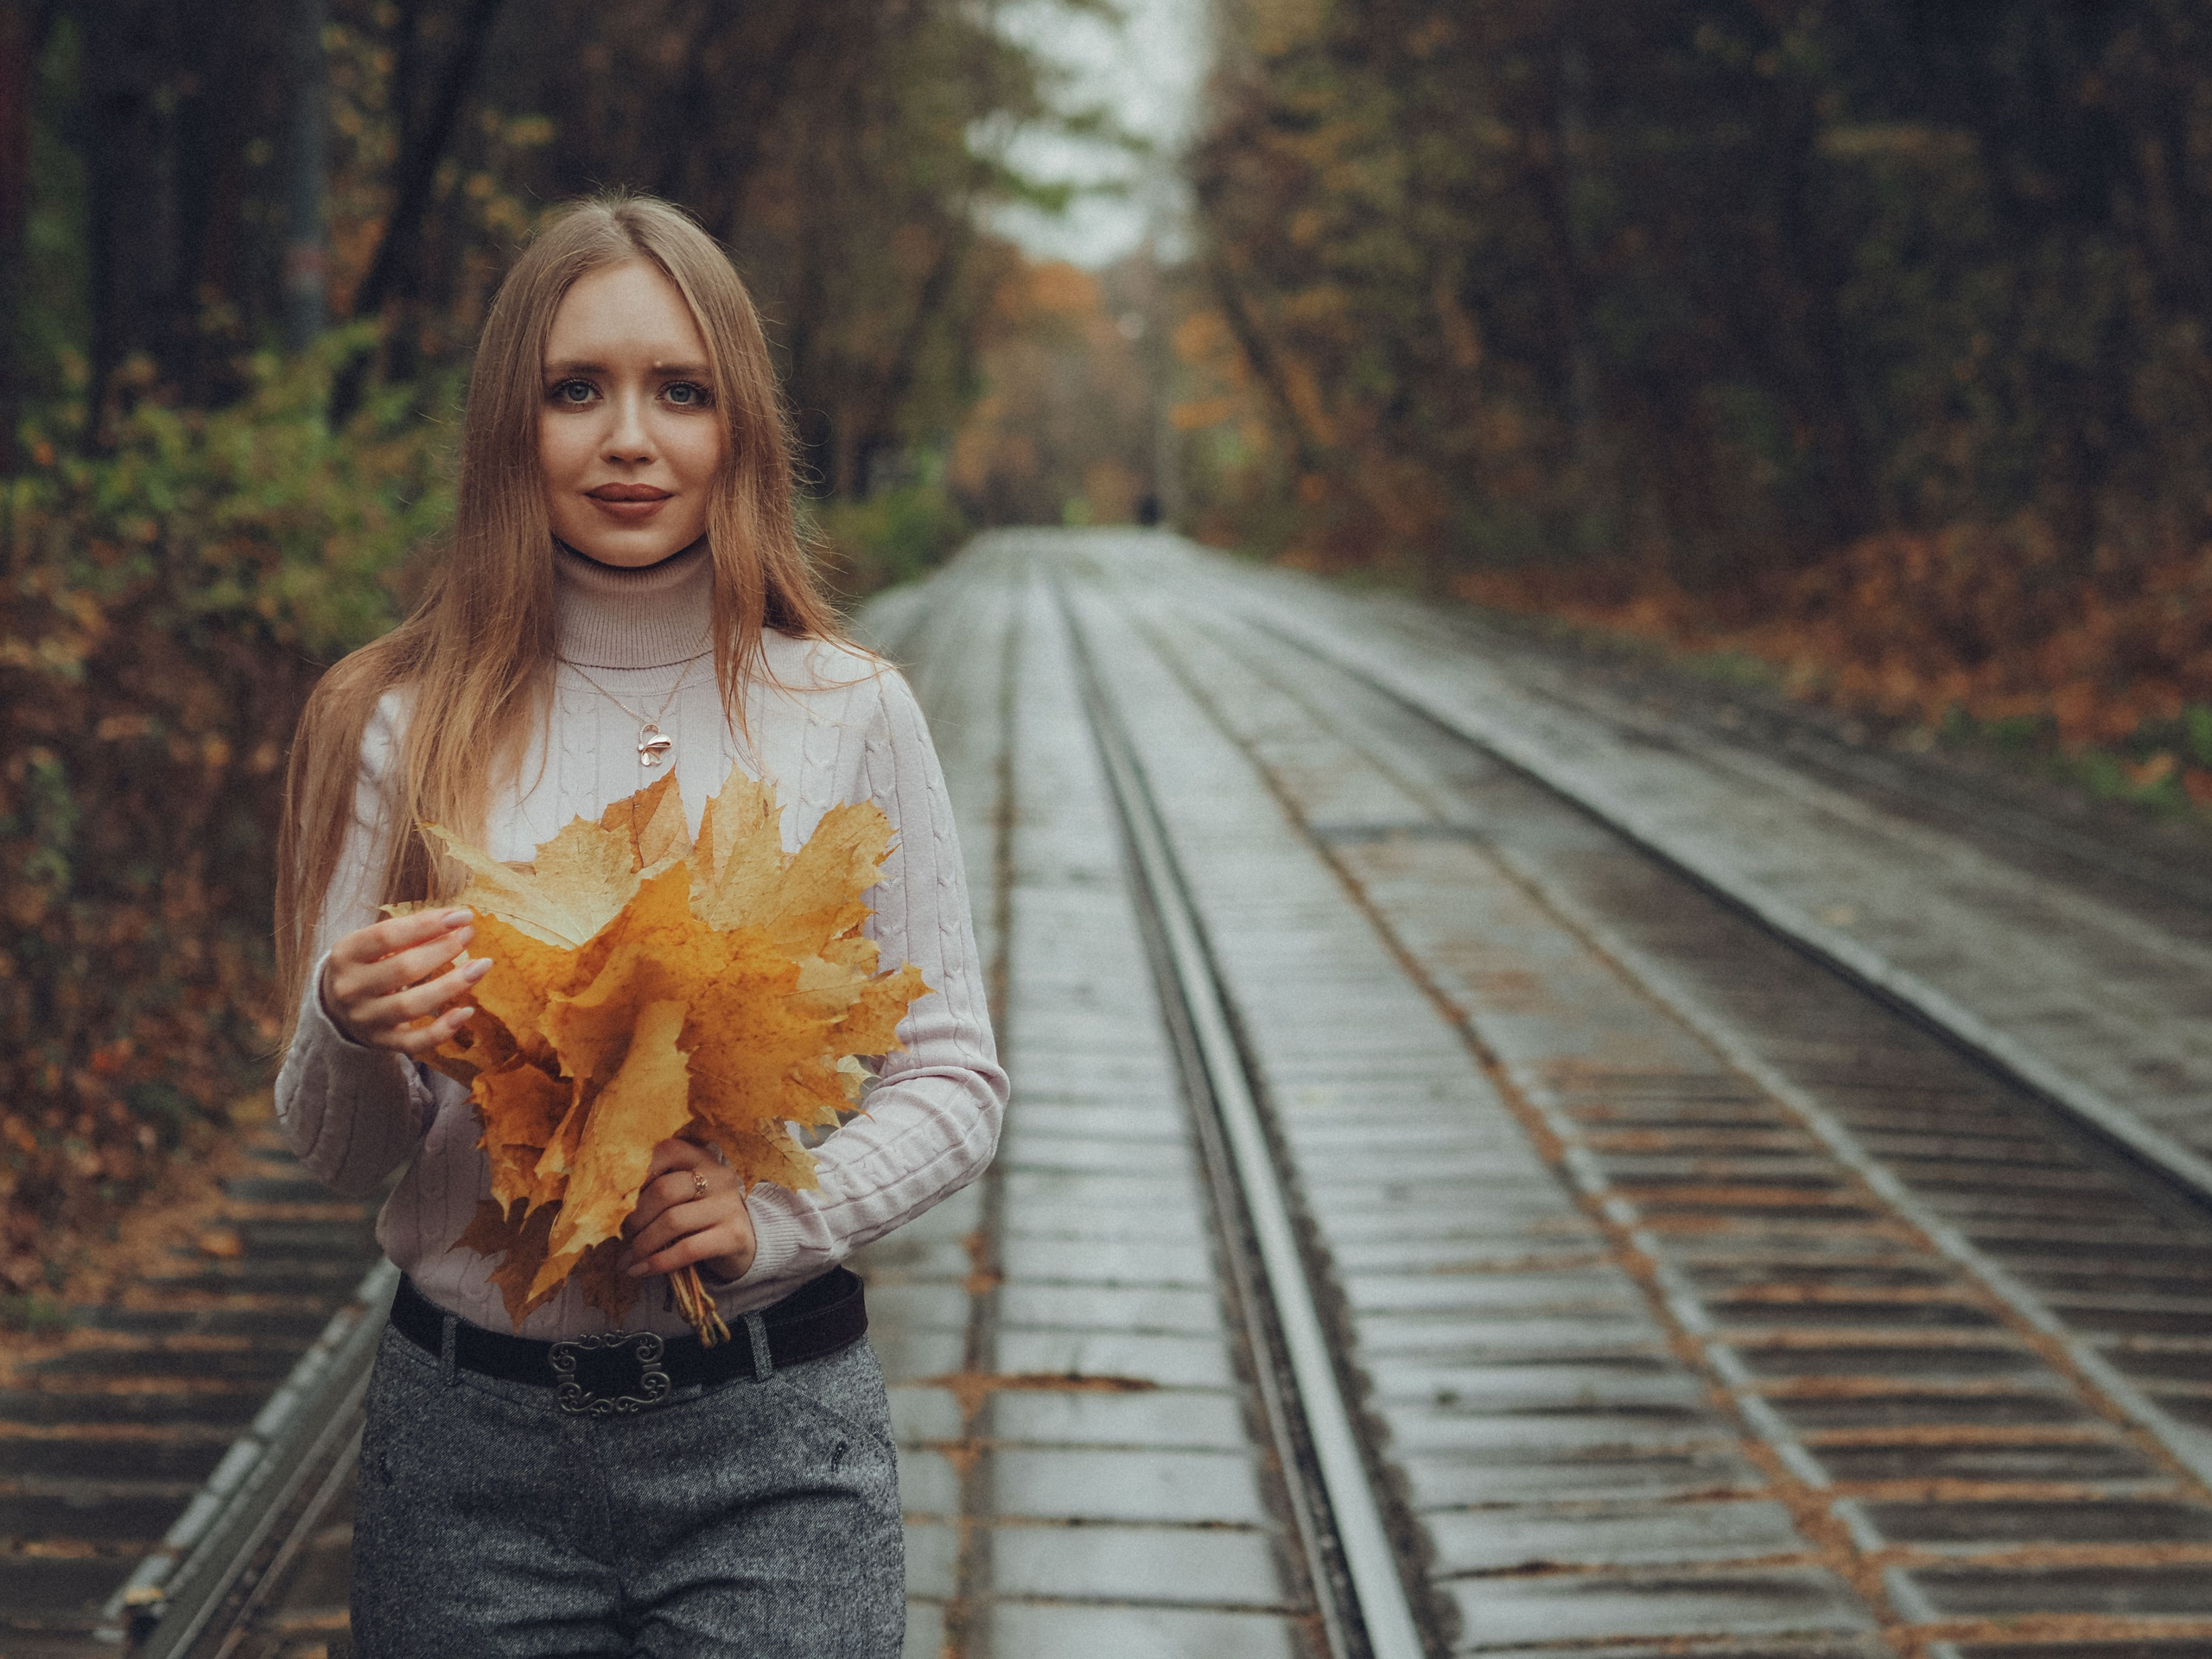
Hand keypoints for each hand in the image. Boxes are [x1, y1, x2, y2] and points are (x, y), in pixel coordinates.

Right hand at [319, 909, 490, 1053]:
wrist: (334, 1007)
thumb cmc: (365, 965)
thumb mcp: (372, 944)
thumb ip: (407, 932)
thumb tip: (455, 919)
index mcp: (345, 955)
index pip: (387, 936)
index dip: (428, 924)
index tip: (462, 916)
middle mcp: (350, 989)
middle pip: (404, 969)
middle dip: (444, 950)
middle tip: (469, 936)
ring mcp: (364, 1020)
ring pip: (412, 1005)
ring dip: (452, 985)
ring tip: (480, 967)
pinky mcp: (380, 1042)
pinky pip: (414, 1043)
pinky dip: (442, 1030)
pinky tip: (466, 1012)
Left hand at [623, 1139, 755, 1284]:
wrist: (744, 1242)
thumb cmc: (701, 1216)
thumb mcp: (684, 1195)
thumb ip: (657, 1190)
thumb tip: (610, 1208)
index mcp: (702, 1159)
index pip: (667, 1151)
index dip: (638, 1172)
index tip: (619, 1197)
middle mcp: (718, 1177)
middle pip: (664, 1191)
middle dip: (635, 1217)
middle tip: (623, 1235)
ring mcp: (728, 1206)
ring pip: (673, 1221)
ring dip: (642, 1244)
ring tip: (628, 1258)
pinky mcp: (733, 1236)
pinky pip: (687, 1249)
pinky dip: (658, 1263)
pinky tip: (640, 1270)